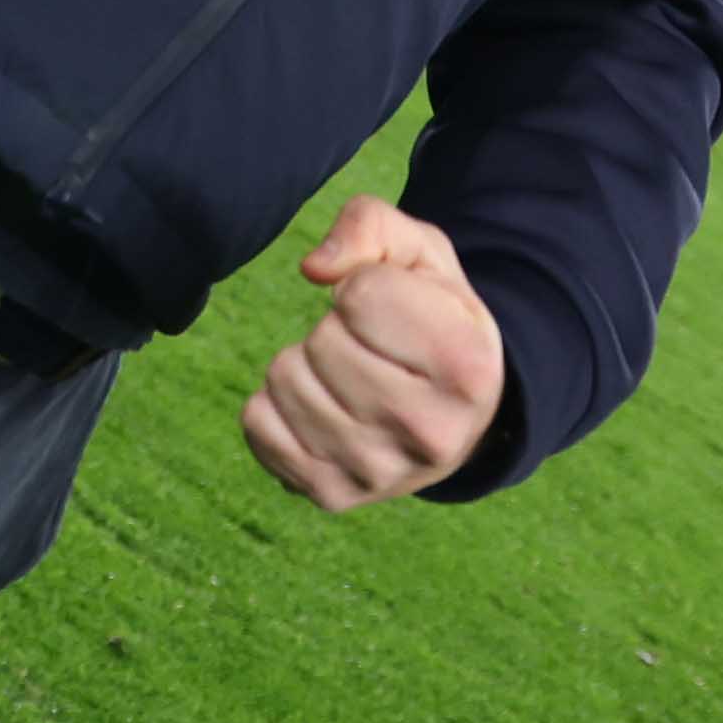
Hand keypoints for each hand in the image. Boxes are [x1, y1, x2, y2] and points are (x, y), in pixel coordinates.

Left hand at [236, 190, 505, 511]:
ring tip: (348, 376)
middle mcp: (431, 432)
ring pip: (282, 379)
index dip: (366, 286)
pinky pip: (256, 423)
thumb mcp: (422, 254)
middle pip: (320, 341)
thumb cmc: (434, 317)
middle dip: (334, 327)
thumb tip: (313, 269)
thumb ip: (370, 227)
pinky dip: (275, 402)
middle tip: (371, 347)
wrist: (458, 416)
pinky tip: (320, 406)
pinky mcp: (332, 496)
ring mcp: (379, 473)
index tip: (395, 309)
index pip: (362, 295)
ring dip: (305, 363)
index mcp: (466, 366)